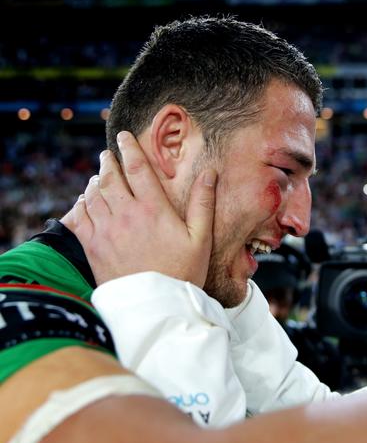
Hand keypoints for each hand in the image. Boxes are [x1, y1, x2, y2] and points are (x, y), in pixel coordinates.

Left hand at [67, 131, 216, 286]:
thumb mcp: (201, 238)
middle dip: (108, 162)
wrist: (156, 305)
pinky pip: (79, 216)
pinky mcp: (92, 247)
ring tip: (99, 177)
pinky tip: (86, 202)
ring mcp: (106, 231)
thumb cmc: (183, 273)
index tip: (124, 137)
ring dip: (95, 181)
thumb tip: (210, 174)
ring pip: (92, 195)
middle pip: (110, 177)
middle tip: (109, 155)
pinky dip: (81, 204)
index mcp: (154, 210)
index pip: (137, 168)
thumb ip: (203, 203)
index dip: (130, 148)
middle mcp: (126, 215)